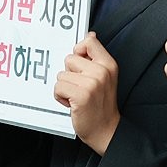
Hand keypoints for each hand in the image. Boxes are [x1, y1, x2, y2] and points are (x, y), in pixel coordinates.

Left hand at [54, 32, 120, 154]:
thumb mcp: (105, 76)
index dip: (79, 51)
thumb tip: (90, 35)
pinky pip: (58, 87)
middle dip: (70, 74)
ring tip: (77, 97)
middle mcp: (102, 71)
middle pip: (69, 59)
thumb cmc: (101, 104)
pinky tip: (72, 104)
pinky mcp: (81, 95)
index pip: (88, 41)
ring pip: (61, 75)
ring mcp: (92, 83)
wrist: (106, 131)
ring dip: (65, 87)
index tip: (81, 66)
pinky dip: (61, 97)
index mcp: (109, 64)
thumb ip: (95, 56)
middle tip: (81, 88)